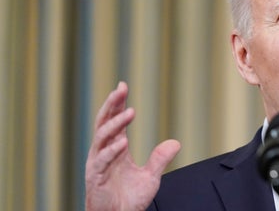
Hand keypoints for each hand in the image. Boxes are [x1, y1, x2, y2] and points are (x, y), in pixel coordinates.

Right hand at [85, 82, 180, 210]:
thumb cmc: (129, 200)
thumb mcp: (151, 178)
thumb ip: (160, 159)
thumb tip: (176, 143)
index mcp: (115, 149)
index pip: (114, 121)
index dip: (117, 104)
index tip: (123, 86)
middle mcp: (103, 152)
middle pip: (104, 122)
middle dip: (111, 104)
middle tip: (120, 89)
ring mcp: (98, 164)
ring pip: (102, 137)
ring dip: (116, 123)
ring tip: (130, 112)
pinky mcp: (96, 178)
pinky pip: (103, 160)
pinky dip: (112, 150)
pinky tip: (123, 142)